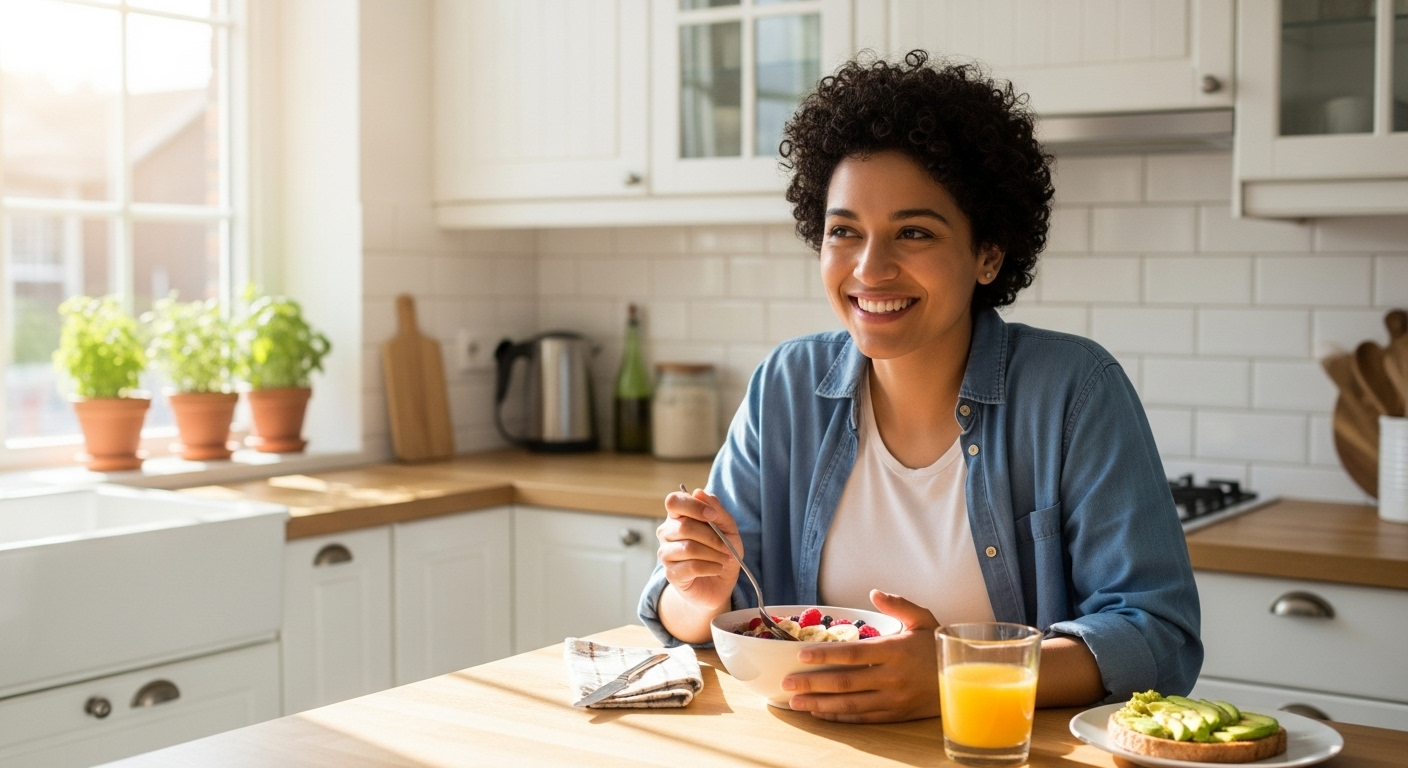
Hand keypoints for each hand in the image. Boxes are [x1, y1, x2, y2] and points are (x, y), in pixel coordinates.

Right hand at [656, 488, 740, 613]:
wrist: (720, 584)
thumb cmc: (722, 552)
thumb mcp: (728, 529)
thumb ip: (717, 510)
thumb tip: (699, 492)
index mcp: (679, 516)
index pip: (674, 501)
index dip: (693, 506)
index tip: (713, 516)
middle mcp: (667, 533)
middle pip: (684, 526)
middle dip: (712, 537)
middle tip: (727, 547)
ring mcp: (666, 554)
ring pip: (688, 548)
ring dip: (713, 554)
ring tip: (724, 559)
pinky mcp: (671, 574)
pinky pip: (691, 566)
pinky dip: (710, 567)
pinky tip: (717, 568)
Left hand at [782, 590, 940, 722]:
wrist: (964, 682)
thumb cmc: (938, 648)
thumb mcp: (924, 619)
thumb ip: (899, 604)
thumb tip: (875, 592)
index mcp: (896, 651)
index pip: (853, 654)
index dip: (825, 656)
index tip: (801, 656)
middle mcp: (892, 678)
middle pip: (845, 682)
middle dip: (813, 683)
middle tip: (788, 683)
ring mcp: (893, 699)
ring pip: (850, 705)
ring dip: (819, 704)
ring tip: (794, 702)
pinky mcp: (895, 715)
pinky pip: (862, 718)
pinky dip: (839, 717)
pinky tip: (820, 712)